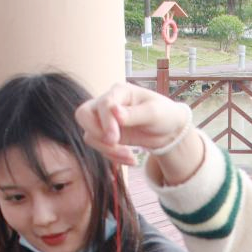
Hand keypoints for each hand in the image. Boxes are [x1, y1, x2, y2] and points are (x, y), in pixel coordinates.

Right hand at [75, 82, 190, 165]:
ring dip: (107, 149)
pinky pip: (100, 147)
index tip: (115, 138)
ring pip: (90, 135)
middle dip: (96, 133)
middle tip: (114, 143)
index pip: (102, 104)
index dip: (106, 121)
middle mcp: (108, 104)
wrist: (169, 130)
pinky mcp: (107, 136)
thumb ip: (133, 113)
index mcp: (120, 92)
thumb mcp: (153, 113)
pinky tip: (131, 160)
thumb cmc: (163, 114)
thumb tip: (114, 111)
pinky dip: (113, 157)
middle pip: (83, 115)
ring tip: (130, 156)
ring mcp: (105, 120)